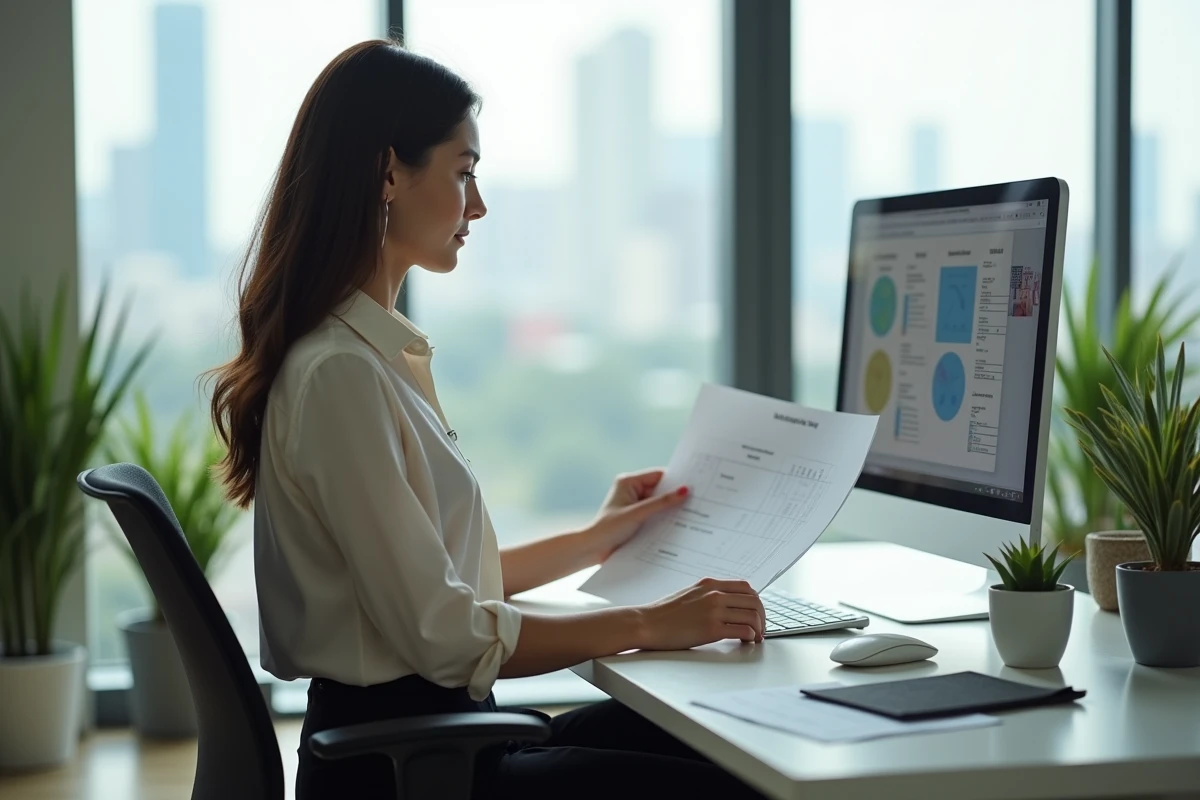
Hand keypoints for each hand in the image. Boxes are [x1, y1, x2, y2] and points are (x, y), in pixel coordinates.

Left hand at [585, 469, 689, 563]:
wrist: (592, 550)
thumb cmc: (608, 529)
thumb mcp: (637, 514)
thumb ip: (661, 503)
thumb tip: (684, 491)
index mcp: (628, 482)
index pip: (658, 476)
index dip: (675, 480)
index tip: (694, 486)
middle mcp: (632, 491)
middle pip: (660, 490)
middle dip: (675, 496)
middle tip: (697, 501)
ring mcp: (635, 505)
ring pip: (659, 504)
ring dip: (670, 510)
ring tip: (692, 514)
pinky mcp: (637, 518)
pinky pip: (655, 515)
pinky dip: (664, 519)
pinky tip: (678, 525)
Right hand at [637, 578, 765, 648]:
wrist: (647, 623)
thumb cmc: (664, 613)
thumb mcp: (689, 594)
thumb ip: (708, 594)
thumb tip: (726, 603)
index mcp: (710, 584)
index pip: (746, 587)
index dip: (755, 601)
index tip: (755, 613)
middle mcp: (714, 594)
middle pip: (754, 601)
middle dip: (762, 616)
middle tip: (760, 629)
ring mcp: (714, 611)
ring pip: (752, 616)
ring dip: (759, 628)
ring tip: (755, 638)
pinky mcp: (712, 629)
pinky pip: (743, 630)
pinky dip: (750, 637)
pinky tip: (746, 641)